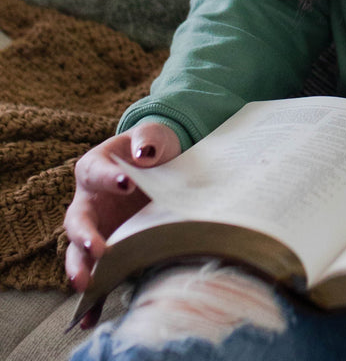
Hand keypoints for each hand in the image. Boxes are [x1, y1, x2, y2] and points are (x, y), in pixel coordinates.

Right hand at [63, 122, 181, 324]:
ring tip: (86, 287)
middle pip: (77, 222)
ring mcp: (97, 229)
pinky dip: (92, 296)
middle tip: (97, 250)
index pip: (96, 172)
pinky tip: (89, 316)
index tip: (127, 182)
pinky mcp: (108, 249)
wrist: (162, 165)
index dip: (110, 178)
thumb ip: (149, 139)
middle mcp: (89, 202)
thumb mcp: (153, 136)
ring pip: (79, 253)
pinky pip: (96, 274)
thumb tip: (146, 153)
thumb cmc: (152, 147)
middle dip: (84, 237)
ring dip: (82, 270)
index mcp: (95, 168)